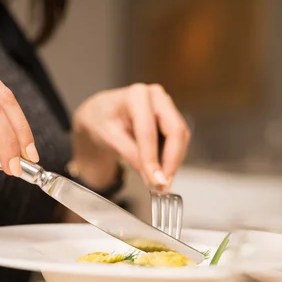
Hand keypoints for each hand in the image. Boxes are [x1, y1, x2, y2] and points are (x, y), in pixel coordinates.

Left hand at [72, 83, 189, 188]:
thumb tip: (152, 178)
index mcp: (136, 96)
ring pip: (181, 136)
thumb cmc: (102, 120)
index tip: (155, 182)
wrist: (101, 113)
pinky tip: (162, 170)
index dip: (153, 159)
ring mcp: (166, 105)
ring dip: (174, 161)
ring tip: (161, 182)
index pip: (148, 131)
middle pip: (175, 131)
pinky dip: (172, 156)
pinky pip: (178, 139)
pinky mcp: (171, 116)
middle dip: (171, 161)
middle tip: (164, 186)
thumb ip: (131, 156)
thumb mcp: (109, 137)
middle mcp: (156, 96)